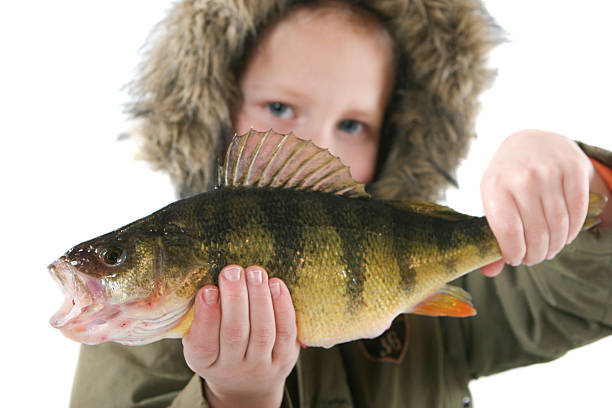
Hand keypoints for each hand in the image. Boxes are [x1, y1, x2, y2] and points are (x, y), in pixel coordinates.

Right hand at [182, 265, 299, 407]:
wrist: (246, 384)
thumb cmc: (219, 348)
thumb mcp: (199, 338)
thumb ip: (200, 314)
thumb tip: (206, 277)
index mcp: (203, 362)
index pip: (204, 344)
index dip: (206, 316)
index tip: (208, 289)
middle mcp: (233, 367)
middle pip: (235, 334)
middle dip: (235, 299)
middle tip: (232, 271)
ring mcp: (261, 364)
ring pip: (262, 332)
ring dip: (259, 298)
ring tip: (254, 272)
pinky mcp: (285, 357)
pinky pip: (286, 332)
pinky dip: (282, 307)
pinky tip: (276, 284)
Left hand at [479, 130, 600, 276]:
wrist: (530, 142)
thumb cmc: (507, 179)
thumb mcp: (493, 201)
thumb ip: (492, 236)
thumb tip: (489, 273)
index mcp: (495, 186)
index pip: (508, 233)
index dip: (514, 254)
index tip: (516, 260)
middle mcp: (522, 177)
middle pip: (536, 233)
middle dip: (537, 254)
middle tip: (535, 258)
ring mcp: (549, 171)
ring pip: (559, 225)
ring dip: (556, 245)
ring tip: (549, 249)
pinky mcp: (573, 168)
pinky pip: (578, 212)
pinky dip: (573, 230)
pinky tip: (565, 235)